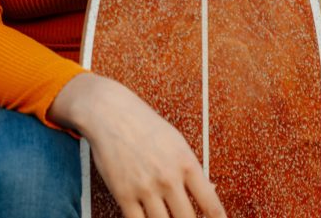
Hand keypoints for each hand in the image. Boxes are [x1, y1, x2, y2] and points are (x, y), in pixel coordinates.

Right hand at [51, 73, 225, 217]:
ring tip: (166, 217)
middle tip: (183, 217)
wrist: (109, 113)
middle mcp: (168, 178)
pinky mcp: (123, 193)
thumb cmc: (143, 124)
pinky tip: (146, 217)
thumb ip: (192, 168)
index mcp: (186, 164)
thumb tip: (210, 190)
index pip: (211, 206)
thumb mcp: (176, 141)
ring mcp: (145, 187)